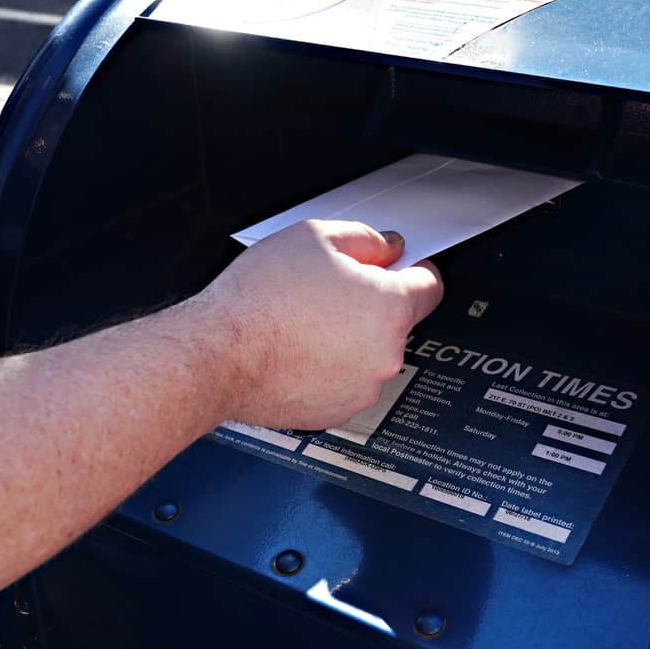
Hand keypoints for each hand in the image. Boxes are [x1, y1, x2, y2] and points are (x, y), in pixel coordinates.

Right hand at [199, 220, 442, 428]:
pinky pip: (344, 382)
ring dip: (349, 340)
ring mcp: (362, 388)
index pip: (430, 287)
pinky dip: (328, 369)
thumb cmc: (259, 301)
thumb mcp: (315, 237)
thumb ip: (366, 240)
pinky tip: (297, 350)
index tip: (399, 270)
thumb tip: (386, 248)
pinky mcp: (336, 411)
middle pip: (396, 322)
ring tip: (304, 323)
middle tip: (327, 292)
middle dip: (370, 306)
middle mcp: (386, 354)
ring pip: (369, 355)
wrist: (219, 354)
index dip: (413, 272)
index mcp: (391, 308)